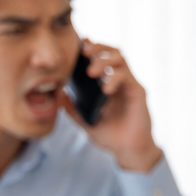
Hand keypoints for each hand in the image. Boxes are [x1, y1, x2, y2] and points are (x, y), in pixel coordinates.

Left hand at [59, 39, 162, 172]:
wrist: (128, 151)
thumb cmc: (110, 136)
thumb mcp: (85, 121)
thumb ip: (72, 108)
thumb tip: (58, 94)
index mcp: (108, 83)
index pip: (102, 57)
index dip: (92, 47)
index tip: (78, 44)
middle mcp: (120, 81)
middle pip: (112, 51)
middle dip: (98, 48)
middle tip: (84, 53)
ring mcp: (130, 85)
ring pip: (121, 59)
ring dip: (104, 60)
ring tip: (92, 72)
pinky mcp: (138, 92)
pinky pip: (126, 77)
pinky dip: (114, 79)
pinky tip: (105, 89)